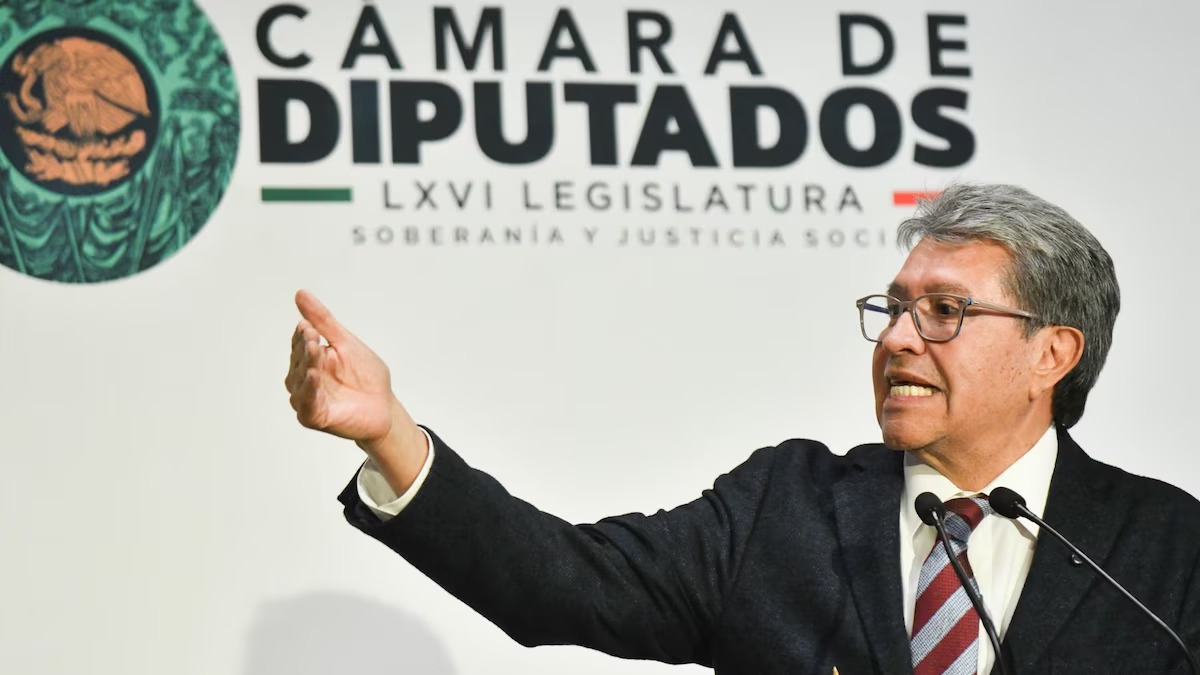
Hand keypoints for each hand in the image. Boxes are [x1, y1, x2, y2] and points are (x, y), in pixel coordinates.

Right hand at [286, 290, 427, 488]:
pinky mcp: (314, 416)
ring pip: (299, 381)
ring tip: (315, 351)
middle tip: (313, 336)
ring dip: (306, 365)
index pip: (299, 342)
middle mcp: (303, 378)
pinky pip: (307, 403)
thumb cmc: (366, 376)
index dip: (304, 334)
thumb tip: (300, 293)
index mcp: (310, 359)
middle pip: (298, 360)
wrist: (385, 406)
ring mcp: (307, 398)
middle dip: (305, 348)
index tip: (309, 326)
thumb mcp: (346, 343)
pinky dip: (308, 390)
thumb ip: (323, 321)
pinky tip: (312, 376)